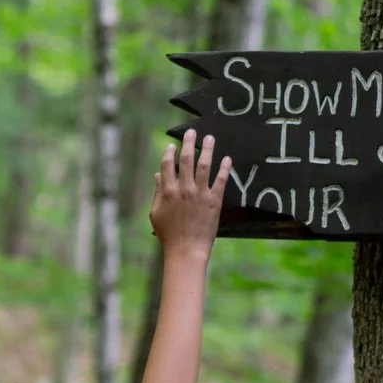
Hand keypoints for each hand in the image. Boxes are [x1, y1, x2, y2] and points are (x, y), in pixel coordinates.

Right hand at [150, 128, 230, 257]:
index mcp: (167, 191)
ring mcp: (199, 194)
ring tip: (209, 138)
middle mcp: (183, 189)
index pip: (167, 165)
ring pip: (204, 166)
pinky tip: (227, 159)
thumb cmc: (168, 235)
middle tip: (192, 132)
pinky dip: (224, 169)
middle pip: (186, 160)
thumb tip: (158, 175)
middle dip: (189, 143)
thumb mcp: (156, 214)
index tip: (173, 145)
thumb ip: (157, 193)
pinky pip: (220, 181)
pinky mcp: (214, 201)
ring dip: (207, 150)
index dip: (170, 153)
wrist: (186, 250)